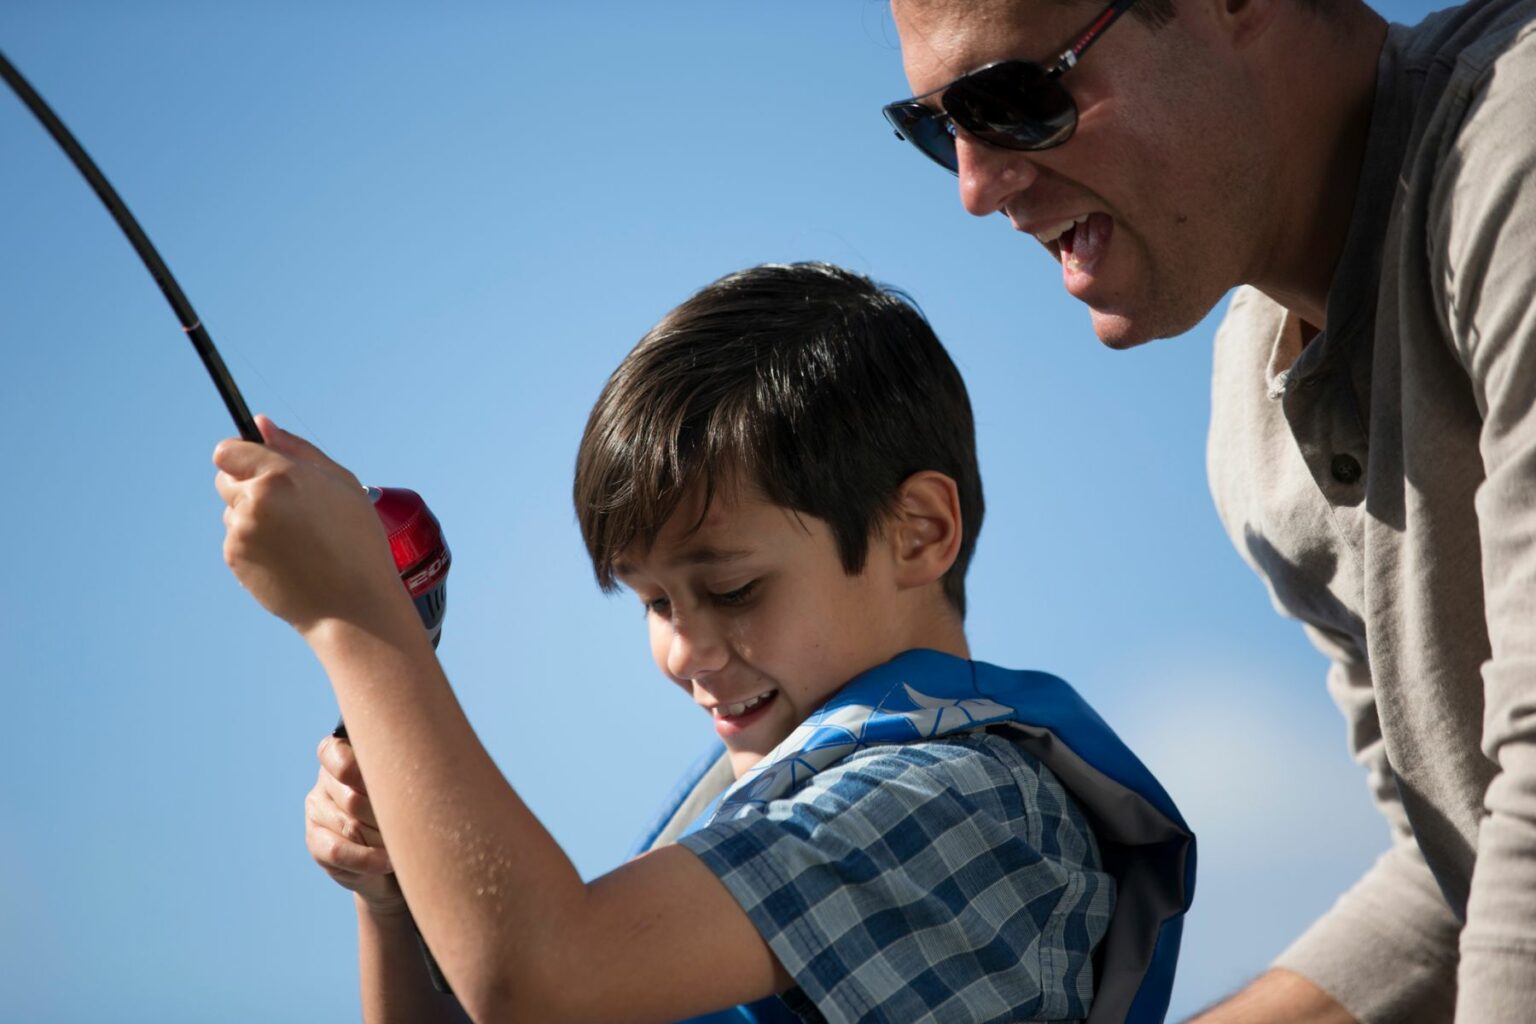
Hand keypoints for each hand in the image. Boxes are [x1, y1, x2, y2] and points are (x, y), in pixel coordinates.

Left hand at [213, 415, 402, 635]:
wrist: (352, 605)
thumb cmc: (357, 541)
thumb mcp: (341, 484)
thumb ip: (296, 449)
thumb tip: (260, 424)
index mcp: (279, 476)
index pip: (228, 450)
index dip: (243, 456)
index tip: (259, 466)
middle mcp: (252, 502)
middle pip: (224, 478)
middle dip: (248, 485)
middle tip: (288, 507)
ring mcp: (240, 533)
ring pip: (232, 511)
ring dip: (254, 517)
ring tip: (296, 538)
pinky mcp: (235, 560)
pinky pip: (237, 540)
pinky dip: (256, 545)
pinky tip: (289, 557)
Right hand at [306, 733, 405, 914]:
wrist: (392, 854)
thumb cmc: (405, 806)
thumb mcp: (405, 783)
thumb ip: (402, 771)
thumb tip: (422, 769)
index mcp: (342, 755)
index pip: (336, 754)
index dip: (361, 770)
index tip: (390, 782)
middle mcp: (325, 781)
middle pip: (353, 797)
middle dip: (387, 815)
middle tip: (413, 822)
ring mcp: (317, 812)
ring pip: (350, 825)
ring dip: (382, 838)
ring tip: (405, 842)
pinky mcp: (315, 843)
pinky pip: (339, 851)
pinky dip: (368, 859)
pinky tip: (388, 860)